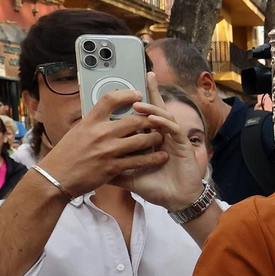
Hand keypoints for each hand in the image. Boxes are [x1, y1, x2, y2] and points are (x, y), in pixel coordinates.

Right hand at [37, 89, 167, 196]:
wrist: (56, 178)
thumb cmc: (65, 155)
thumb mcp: (77, 132)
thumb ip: (94, 123)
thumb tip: (108, 115)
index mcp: (90, 122)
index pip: (110, 99)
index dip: (127, 95)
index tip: (137, 94)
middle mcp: (100, 133)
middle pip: (134, 120)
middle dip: (150, 119)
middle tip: (157, 120)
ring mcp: (108, 151)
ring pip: (141, 140)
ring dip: (155, 137)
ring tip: (161, 136)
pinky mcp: (113, 167)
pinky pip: (139, 161)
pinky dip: (153, 158)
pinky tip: (161, 156)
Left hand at [116, 73, 205, 209]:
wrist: (175, 200)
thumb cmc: (157, 187)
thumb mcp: (129, 178)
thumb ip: (113, 170)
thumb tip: (92, 168)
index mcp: (150, 139)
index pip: (143, 116)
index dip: (139, 101)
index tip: (128, 89)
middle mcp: (163, 135)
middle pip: (157, 108)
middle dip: (152, 92)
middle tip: (146, 76)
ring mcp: (173, 138)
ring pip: (163, 116)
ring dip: (151, 108)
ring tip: (138, 104)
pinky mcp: (182, 144)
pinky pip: (173, 129)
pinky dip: (162, 122)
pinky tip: (153, 119)